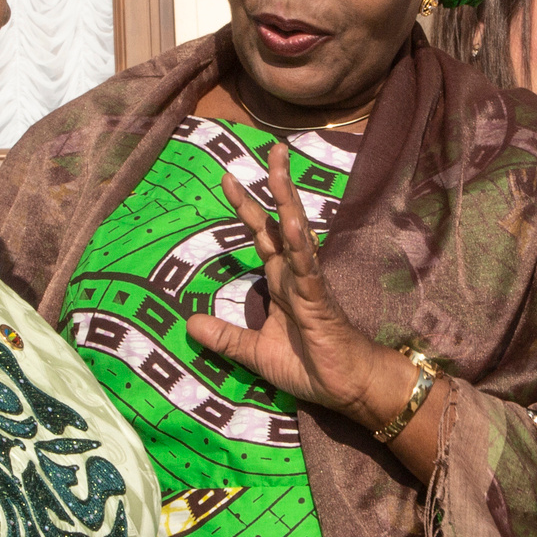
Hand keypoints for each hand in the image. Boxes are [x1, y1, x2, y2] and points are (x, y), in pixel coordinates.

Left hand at [190, 144, 416, 427]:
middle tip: (271, 149)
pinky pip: (308, 268)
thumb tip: (188, 323)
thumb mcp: (256, 354)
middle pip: (281, 221)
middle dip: (275, 185)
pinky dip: (299, 245)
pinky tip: (292, 222)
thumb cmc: (310, 367)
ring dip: (287, 201)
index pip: (261, 236)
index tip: (228, 178)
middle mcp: (295, 274)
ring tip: (280, 170)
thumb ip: (225, 337)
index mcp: (281, 282)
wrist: (348, 388)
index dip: (246, 208)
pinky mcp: (320, 300)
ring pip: (296, 234)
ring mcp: (309, 283)